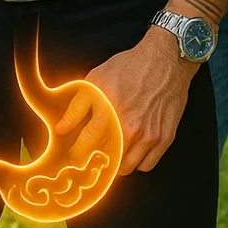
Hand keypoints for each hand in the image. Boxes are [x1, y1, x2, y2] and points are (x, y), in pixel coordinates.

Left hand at [56, 26, 195, 175]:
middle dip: (98, 161)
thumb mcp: (96, 79)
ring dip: (118, 163)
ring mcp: (149, 135)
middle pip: (107, 163)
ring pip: (127, 168)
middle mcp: (130, 128)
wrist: (165, 60)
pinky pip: (147, 165)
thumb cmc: (130, 67)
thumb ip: (76, 107)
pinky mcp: (165, 137)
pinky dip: (138, 161)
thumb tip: (62, 129)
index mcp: (109, 113)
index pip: (86, 147)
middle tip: (94, 154)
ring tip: (114, 151)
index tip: (74, 155)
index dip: (77, 155)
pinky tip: (133, 148)